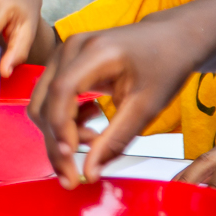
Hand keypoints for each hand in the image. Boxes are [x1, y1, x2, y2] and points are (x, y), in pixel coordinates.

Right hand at [28, 19, 203, 185]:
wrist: (171, 38)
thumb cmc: (165, 64)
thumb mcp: (147, 106)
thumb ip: (116, 139)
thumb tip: (90, 171)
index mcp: (95, 52)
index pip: (62, 91)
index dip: (60, 127)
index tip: (70, 159)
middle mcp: (72, 48)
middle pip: (45, 100)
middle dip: (55, 142)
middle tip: (71, 177)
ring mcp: (65, 53)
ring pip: (43, 102)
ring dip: (59, 131)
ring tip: (92, 141)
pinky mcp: (66, 62)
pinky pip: (51, 96)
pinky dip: (64, 119)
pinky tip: (90, 124)